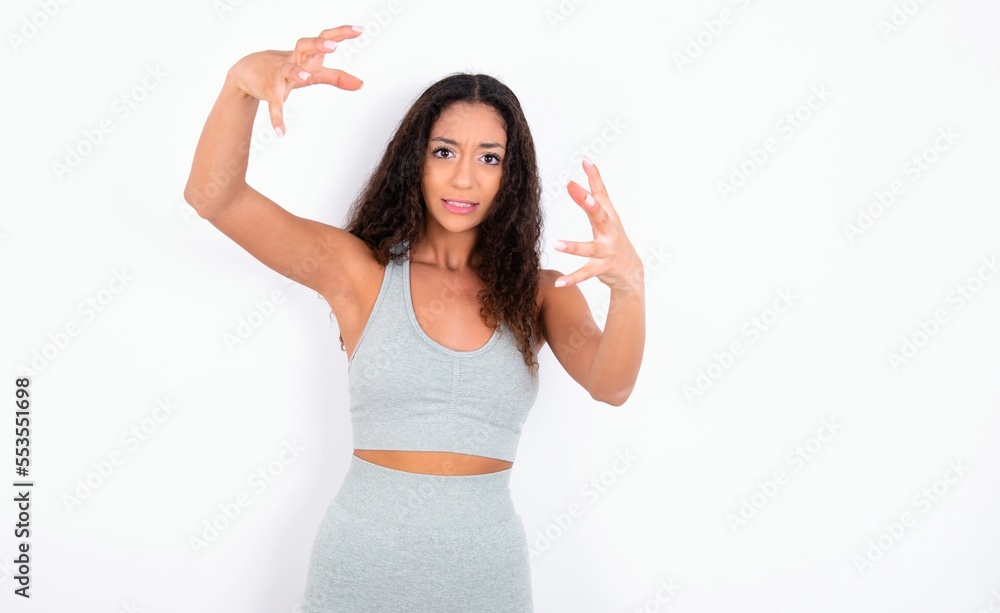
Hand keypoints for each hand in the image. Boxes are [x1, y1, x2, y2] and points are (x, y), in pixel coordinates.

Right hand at [226, 25, 364, 136]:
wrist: (248, 70)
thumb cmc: (286, 68)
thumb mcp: (313, 71)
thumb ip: (337, 76)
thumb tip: (362, 84)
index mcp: (307, 55)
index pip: (324, 39)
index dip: (341, 33)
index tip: (360, 29)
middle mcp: (294, 60)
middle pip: (305, 46)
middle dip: (318, 45)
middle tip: (333, 45)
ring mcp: (280, 74)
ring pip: (288, 69)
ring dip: (296, 72)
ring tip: (306, 77)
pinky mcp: (269, 90)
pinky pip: (274, 104)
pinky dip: (277, 118)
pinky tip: (281, 132)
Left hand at [553, 159, 643, 291]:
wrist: (631, 272)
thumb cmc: (614, 239)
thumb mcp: (606, 218)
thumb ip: (591, 198)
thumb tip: (573, 178)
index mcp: (609, 217)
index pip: (601, 194)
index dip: (595, 177)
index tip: (585, 161)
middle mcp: (610, 232)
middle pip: (600, 216)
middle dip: (590, 204)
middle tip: (577, 191)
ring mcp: (607, 251)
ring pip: (589, 248)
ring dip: (574, 246)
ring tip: (557, 244)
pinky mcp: (603, 268)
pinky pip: (586, 273)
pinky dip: (573, 278)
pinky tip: (559, 282)